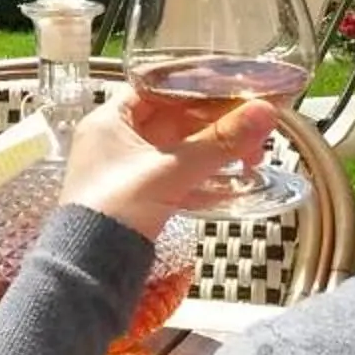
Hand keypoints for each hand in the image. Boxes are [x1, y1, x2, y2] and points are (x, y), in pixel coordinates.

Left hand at [64, 87, 284, 240]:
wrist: (90, 269)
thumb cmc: (116, 208)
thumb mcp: (171, 170)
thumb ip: (219, 142)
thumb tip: (264, 112)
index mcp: (109, 121)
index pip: (154, 87)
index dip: (192, 85)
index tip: (229, 88)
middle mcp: (114, 142)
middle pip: (171, 120)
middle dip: (214, 125)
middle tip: (253, 129)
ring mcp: (125, 173)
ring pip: (177, 152)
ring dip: (212, 153)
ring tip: (252, 157)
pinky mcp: (137, 202)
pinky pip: (175, 181)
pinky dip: (201, 180)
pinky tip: (231, 185)